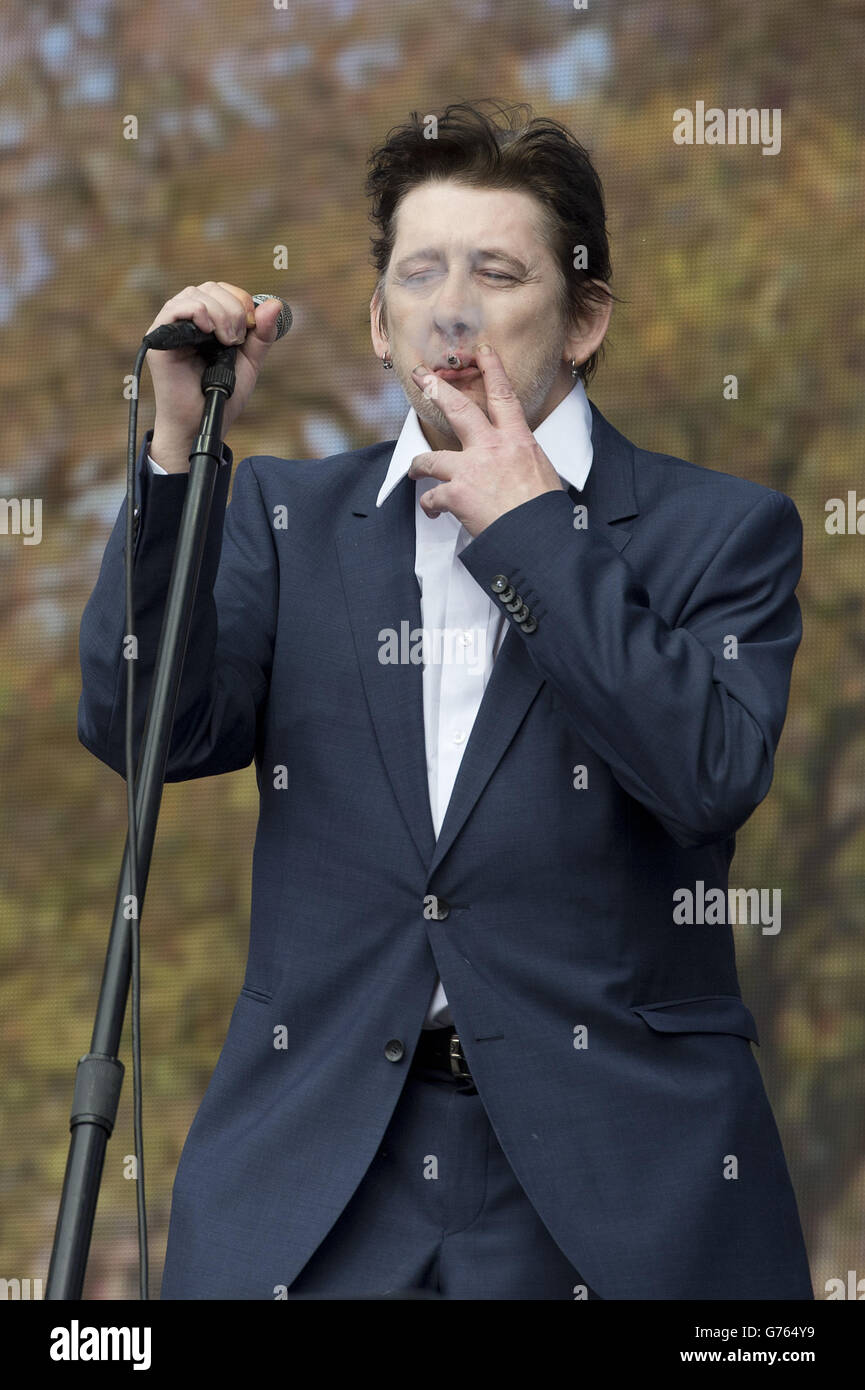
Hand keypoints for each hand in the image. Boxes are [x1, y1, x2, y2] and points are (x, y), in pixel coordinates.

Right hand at [145, 282, 284, 470]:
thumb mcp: (249, 362)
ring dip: (218, 312)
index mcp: (208, 321)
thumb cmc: (221, 396)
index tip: (251, 326)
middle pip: (210, 288)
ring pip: (194, 294)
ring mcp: (172, 327)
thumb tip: (276, 304)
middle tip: (237, 340)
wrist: (203, 423)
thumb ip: (262, 336)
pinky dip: (196, 312)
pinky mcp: (159, 338)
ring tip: (226, 342)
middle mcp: (188, 320)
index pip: (222, 290)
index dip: (241, 299)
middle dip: (232, 309)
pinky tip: (209, 332)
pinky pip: (174, 308)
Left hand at [406, 343, 564, 536]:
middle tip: (421, 376)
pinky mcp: (455, 495)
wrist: (538, 538)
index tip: (483, 351)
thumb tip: (516, 462)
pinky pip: (432, 497)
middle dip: (436, 390)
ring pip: (431, 458)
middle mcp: (491, 448)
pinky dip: (430, 505)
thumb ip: (522, 459)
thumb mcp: (542, 473)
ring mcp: (470, 470)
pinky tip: (434, 512)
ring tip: (415, 470)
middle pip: (458, 410)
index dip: (493, 370)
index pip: (504, 397)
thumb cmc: (544, 511)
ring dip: (419, 465)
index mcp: (518, 441)